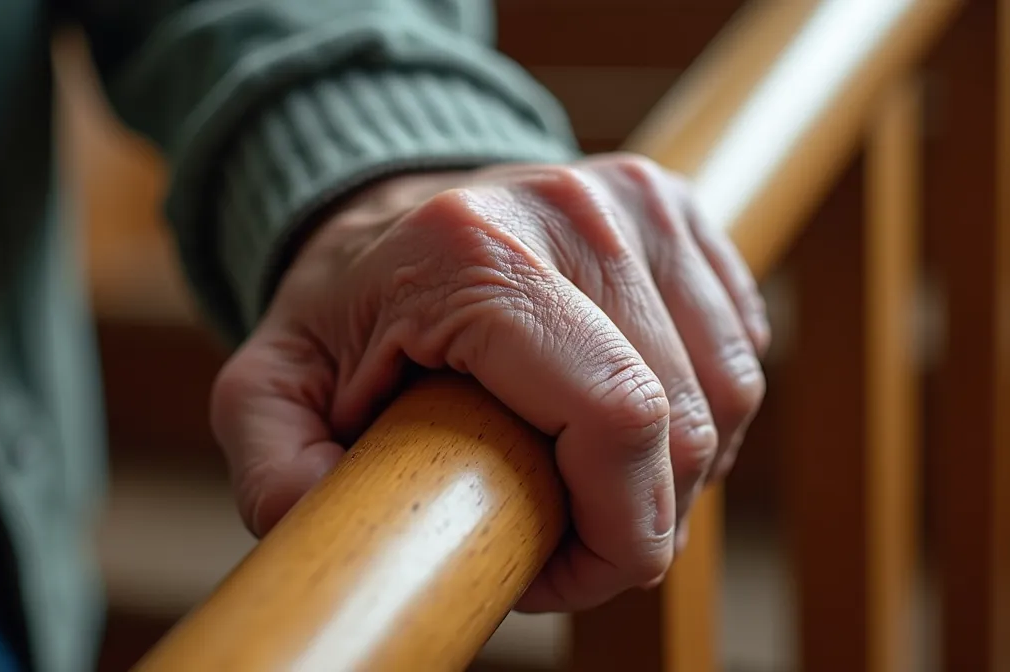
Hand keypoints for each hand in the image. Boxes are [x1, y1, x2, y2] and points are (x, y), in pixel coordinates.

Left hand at [210, 154, 767, 610]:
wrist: (388, 212)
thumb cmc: (338, 313)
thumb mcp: (269, 392)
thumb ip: (276, 472)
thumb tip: (333, 543)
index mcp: (471, 250)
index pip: (617, 416)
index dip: (619, 532)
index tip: (564, 572)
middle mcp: (572, 209)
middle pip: (682, 420)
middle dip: (642, 518)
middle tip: (567, 540)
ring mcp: (635, 200)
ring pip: (727, 392)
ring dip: (677, 471)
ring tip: (594, 484)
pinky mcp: (678, 210)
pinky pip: (740, 350)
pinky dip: (705, 413)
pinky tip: (632, 425)